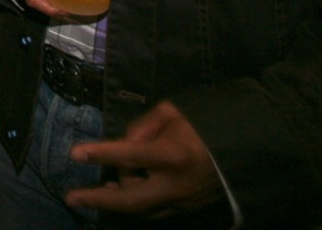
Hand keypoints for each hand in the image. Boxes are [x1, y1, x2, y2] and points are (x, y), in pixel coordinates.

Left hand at [64, 101, 223, 216]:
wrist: (249, 149)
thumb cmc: (207, 124)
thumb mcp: (173, 112)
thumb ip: (144, 126)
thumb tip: (125, 143)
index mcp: (173, 155)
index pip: (130, 155)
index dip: (101, 153)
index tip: (74, 153)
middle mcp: (176, 184)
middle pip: (130, 199)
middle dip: (98, 200)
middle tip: (72, 198)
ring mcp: (184, 202)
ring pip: (142, 207)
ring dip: (118, 199)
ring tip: (100, 190)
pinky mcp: (189, 209)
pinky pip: (156, 208)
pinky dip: (138, 200)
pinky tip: (124, 190)